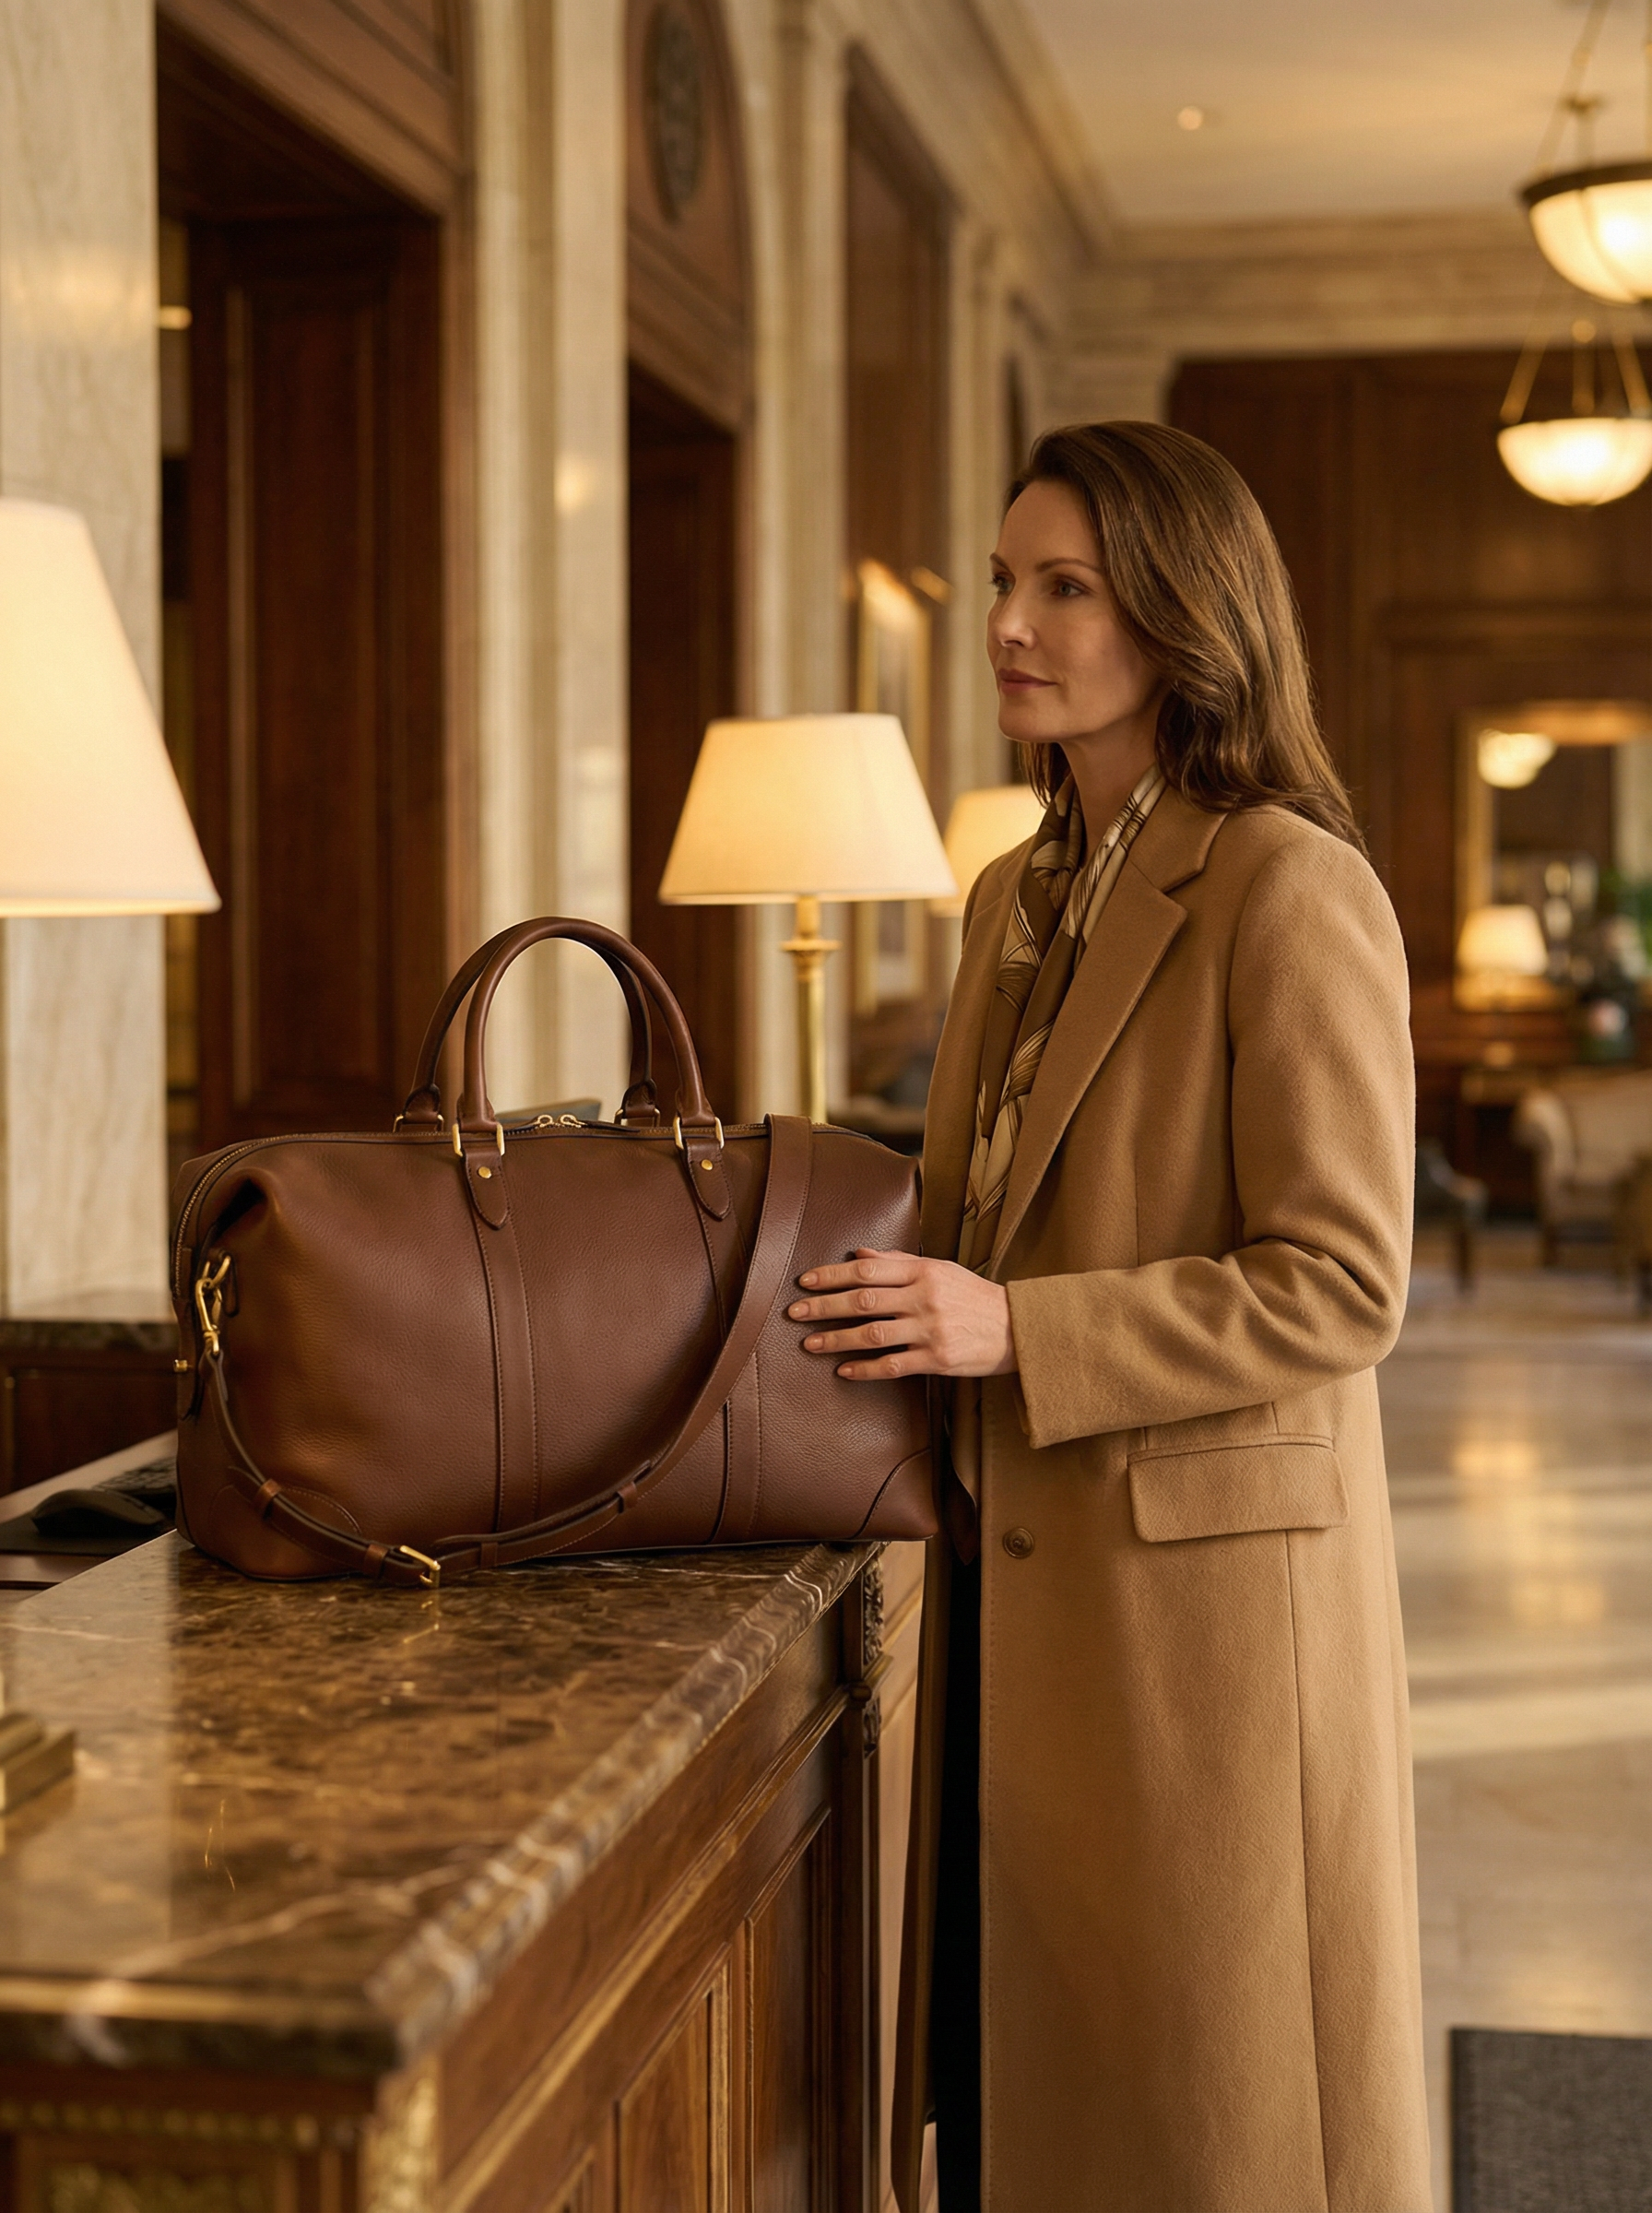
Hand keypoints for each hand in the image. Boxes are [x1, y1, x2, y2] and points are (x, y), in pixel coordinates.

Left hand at [787, 1248, 1016, 1381]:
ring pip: (873, 1334)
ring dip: (837, 1340)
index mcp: (924, 1272)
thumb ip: (899, 1263)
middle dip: (824, 1307)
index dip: (832, 1275)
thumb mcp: (942, 1270)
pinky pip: (893, 1366)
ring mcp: (931, 1330)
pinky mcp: (938, 1360)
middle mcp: (925, 1298)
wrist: (1018, 1329)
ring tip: (810, 1344)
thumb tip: (858, 1255)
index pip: (868, 1271)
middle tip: (794, 1313)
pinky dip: (865, 1369)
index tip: (805, 1282)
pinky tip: (844, 1371)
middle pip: (863, 1301)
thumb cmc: (975, 1297)